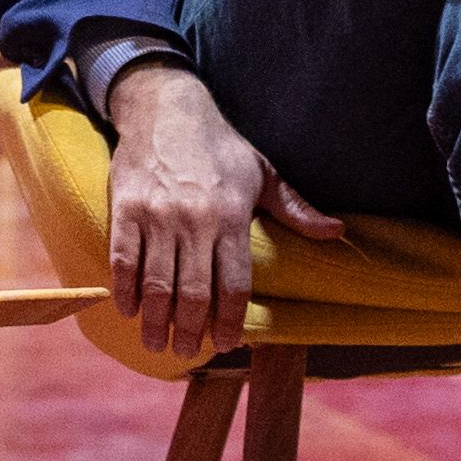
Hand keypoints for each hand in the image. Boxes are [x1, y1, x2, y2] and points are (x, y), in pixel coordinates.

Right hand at [105, 61, 341, 364]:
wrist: (165, 109)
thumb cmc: (219, 146)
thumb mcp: (263, 173)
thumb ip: (296, 209)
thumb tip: (337, 233)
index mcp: (231, 216)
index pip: (234, 283)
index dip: (231, 320)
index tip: (228, 343)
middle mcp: (194, 220)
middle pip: (193, 291)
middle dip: (190, 330)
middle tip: (186, 352)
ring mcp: (157, 215)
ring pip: (157, 282)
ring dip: (156, 320)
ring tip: (157, 343)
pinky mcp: (126, 208)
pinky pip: (123, 259)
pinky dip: (124, 290)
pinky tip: (128, 310)